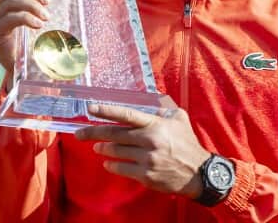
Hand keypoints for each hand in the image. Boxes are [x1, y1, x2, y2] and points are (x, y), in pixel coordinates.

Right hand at [0, 0, 49, 74]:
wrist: (26, 68)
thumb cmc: (36, 40)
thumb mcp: (42, 15)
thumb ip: (46, 0)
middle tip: (47, 2)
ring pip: (11, 0)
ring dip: (32, 6)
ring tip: (46, 17)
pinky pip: (11, 17)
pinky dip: (27, 18)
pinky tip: (38, 25)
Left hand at [75, 96, 211, 198]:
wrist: (199, 174)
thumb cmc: (188, 144)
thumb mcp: (179, 120)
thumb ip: (164, 110)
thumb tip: (153, 102)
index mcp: (155, 125)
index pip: (127, 115)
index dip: (107, 111)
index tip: (91, 108)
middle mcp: (149, 140)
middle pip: (115, 134)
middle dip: (93, 133)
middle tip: (79, 133)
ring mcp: (147, 159)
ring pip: (116, 152)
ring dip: (103, 149)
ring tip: (97, 147)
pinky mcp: (146, 175)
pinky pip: (123, 169)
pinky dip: (112, 166)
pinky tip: (108, 163)